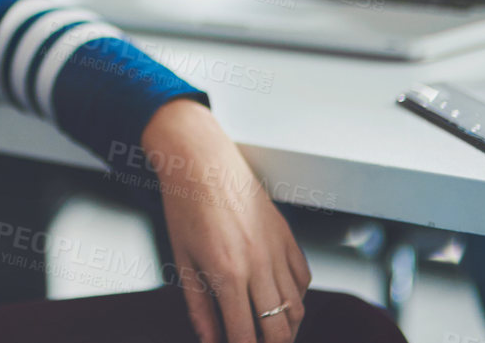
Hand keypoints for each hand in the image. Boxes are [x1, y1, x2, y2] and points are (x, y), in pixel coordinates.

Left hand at [140, 99, 313, 342]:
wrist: (200, 160)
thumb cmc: (184, 205)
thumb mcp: (181, 259)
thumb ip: (198, 305)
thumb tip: (209, 340)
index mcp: (228, 274)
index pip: (245, 334)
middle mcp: (259, 266)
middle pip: (280, 330)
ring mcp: (277, 250)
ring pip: (297, 308)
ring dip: (287, 328)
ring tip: (272, 335)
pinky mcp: (287, 235)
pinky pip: (303, 279)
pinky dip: (297, 298)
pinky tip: (282, 301)